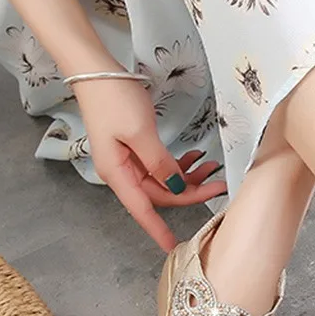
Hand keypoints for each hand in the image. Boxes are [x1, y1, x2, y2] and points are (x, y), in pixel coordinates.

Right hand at [72, 78, 226, 251]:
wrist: (95, 70)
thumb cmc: (113, 99)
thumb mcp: (140, 133)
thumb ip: (159, 163)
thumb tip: (175, 186)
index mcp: (117, 173)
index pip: (143, 210)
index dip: (159, 229)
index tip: (173, 245)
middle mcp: (121, 171)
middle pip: (160, 194)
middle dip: (190, 192)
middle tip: (218, 184)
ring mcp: (128, 159)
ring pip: (163, 179)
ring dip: (188, 176)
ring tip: (213, 167)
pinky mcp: (134, 146)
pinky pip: (160, 164)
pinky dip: (178, 163)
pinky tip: (195, 156)